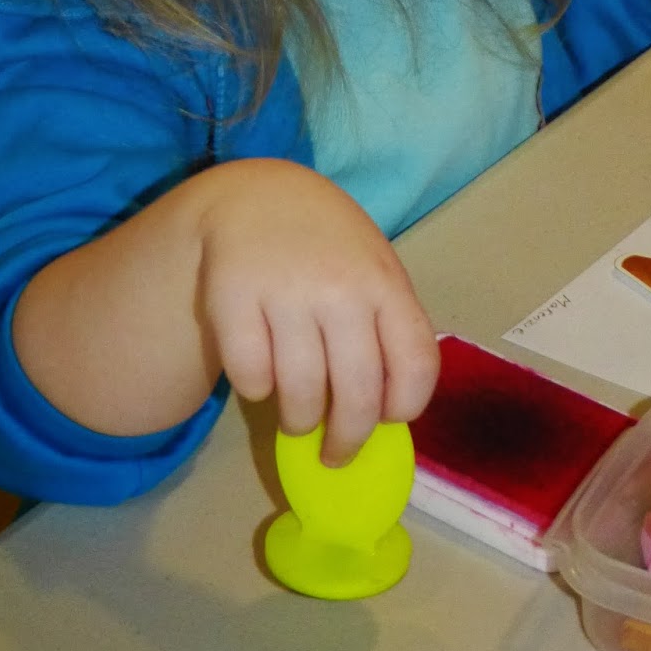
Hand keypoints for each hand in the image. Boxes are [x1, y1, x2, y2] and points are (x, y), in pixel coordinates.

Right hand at [196, 160, 439, 465]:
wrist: (257, 196)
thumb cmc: (329, 248)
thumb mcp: (373, 272)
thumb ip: (385, 329)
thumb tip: (385, 413)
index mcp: (386, 284)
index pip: (416, 366)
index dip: (405, 408)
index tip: (388, 420)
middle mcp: (342, 289)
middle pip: (358, 396)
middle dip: (347, 441)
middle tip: (335, 454)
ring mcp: (287, 292)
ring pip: (301, 396)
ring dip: (299, 421)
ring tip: (297, 417)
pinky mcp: (234, 297)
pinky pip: (251, 377)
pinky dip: (256, 391)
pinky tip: (262, 375)